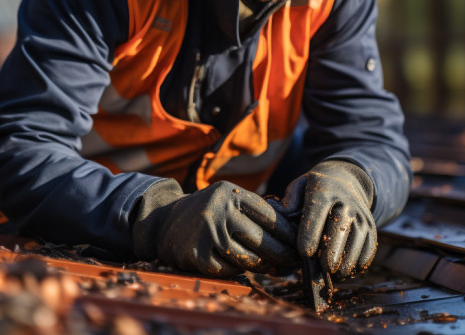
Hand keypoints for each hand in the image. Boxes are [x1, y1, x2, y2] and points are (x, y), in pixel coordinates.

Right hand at [132, 179, 297, 275]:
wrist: (164, 222)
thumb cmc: (208, 210)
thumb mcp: (228, 197)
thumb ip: (255, 208)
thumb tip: (294, 226)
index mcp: (231, 194)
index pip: (271, 216)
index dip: (289, 232)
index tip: (300, 242)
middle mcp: (219, 211)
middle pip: (263, 240)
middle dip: (283, 254)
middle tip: (293, 261)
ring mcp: (208, 234)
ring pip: (249, 259)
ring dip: (265, 266)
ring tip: (276, 267)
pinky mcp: (198, 256)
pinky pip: (230, 270)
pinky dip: (239, 271)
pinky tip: (246, 268)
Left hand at [280, 160, 376, 279]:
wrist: (346, 180)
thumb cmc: (315, 190)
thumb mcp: (299, 187)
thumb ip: (289, 203)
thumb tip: (283, 220)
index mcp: (324, 190)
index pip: (317, 215)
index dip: (311, 237)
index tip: (304, 253)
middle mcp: (347, 202)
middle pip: (340, 231)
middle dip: (330, 254)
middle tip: (321, 269)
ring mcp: (362, 215)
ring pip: (357, 244)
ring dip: (345, 265)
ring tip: (332, 275)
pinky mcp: (371, 228)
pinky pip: (368, 251)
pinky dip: (357, 266)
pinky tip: (344, 273)